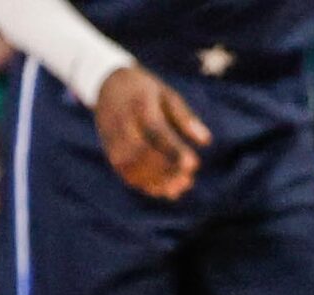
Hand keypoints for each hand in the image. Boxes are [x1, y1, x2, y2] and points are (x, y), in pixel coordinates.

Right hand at [93, 66, 208, 199]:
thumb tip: (206, 141)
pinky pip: (127, 174)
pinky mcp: (110, 152)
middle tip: (189, 177)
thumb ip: (185, 118)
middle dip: (167, 168)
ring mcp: (112, 139)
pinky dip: (149, 185)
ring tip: (183, 184)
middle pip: (141, 151)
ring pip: (132, 167)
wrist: (107, 85)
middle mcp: (121, 123)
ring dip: (159, 181)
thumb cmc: (145, 91)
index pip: (154, 129)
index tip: (194, 164)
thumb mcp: (167, 95)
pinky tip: (169, 190)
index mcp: (138, 104)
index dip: (173, 150)